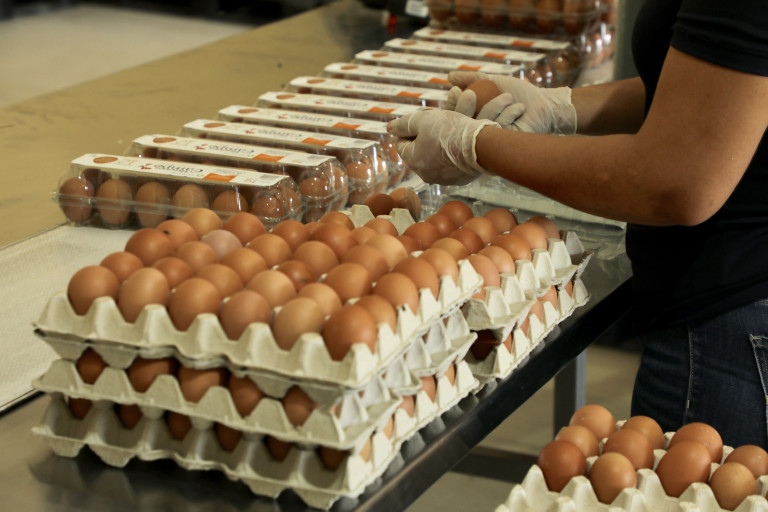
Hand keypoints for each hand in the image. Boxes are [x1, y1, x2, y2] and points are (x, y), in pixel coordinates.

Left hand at [387, 109, 498, 185]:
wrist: (481, 146)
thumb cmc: (450, 131)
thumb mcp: (422, 120)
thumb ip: (403, 124)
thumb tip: (390, 128)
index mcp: (412, 160)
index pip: (401, 143)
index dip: (410, 129)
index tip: (424, 121)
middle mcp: (424, 174)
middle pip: (418, 152)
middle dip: (424, 138)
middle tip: (438, 126)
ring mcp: (442, 179)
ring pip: (433, 159)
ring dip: (437, 147)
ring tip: (451, 134)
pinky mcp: (458, 180)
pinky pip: (449, 165)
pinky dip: (451, 156)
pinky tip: (460, 146)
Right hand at [446, 71, 576, 134]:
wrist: (543, 104)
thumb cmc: (519, 92)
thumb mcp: (492, 82)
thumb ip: (471, 78)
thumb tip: (449, 76)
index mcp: (475, 119)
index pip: (455, 114)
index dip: (452, 104)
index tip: (455, 91)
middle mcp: (480, 132)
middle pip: (462, 124)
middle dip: (463, 107)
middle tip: (470, 94)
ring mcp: (492, 141)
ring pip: (480, 126)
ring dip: (493, 107)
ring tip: (508, 97)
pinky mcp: (505, 146)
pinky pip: (498, 132)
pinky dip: (508, 115)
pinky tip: (519, 108)